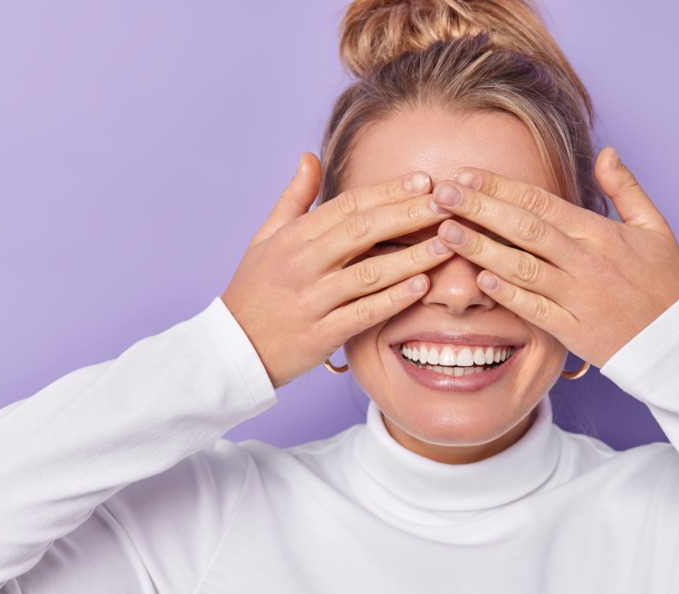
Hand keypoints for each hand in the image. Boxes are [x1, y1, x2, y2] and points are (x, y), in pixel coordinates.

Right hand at [222, 153, 453, 386]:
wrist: (231, 350)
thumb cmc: (254, 290)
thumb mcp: (265, 238)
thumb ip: (293, 198)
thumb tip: (310, 157)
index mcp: (292, 237)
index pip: (347, 205)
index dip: (388, 191)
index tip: (424, 181)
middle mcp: (301, 265)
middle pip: (362, 231)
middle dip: (408, 215)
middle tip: (447, 204)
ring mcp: (310, 301)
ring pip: (368, 273)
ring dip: (410, 257)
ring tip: (446, 244)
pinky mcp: (319, 335)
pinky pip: (362, 314)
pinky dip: (393, 300)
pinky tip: (421, 287)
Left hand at [428, 147, 678, 367]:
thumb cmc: (665, 281)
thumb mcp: (655, 226)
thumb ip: (626, 188)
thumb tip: (606, 152)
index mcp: (599, 232)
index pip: (540, 201)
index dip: (499, 187)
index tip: (465, 175)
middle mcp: (585, 261)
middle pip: (523, 228)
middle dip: (479, 208)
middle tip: (440, 194)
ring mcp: (578, 296)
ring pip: (522, 267)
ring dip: (481, 248)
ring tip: (446, 231)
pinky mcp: (573, 330)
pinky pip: (534, 309)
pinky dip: (507, 294)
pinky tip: (478, 279)